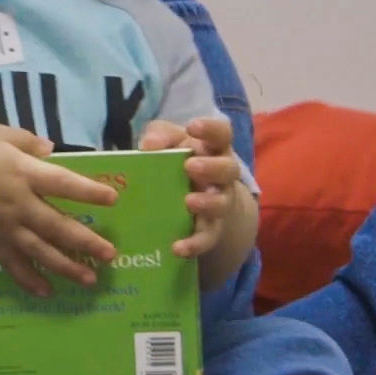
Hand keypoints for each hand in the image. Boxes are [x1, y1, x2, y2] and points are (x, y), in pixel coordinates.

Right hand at [0, 123, 119, 296]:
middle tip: (110, 254)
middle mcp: (18, 203)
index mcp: (22, 172)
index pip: (63, 183)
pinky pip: (12, 265)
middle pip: (57, 225)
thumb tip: (51, 150)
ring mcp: (4, 226)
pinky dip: (29, 279)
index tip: (113, 200)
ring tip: (90, 279)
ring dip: (67, 267)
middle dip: (86, 241)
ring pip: (40, 251)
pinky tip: (47, 292)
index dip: (89, 191)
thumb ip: (26, 140)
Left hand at [139, 116, 242, 258]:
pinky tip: (178, 247)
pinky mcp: (211, 230)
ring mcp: (219, 203)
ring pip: (221, 204)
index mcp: (213, 148)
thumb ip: (159, 136)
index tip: (193, 127)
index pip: (222, 133)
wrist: (195, 200)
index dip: (211, 129)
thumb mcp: (169, 142)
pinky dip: (194, 244)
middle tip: (190, 166)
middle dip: (211, 167)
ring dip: (207, 203)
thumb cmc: (178, 161)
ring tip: (188, 202)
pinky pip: (207, 238)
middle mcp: (222, 175)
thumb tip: (147, 146)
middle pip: (228, 169)